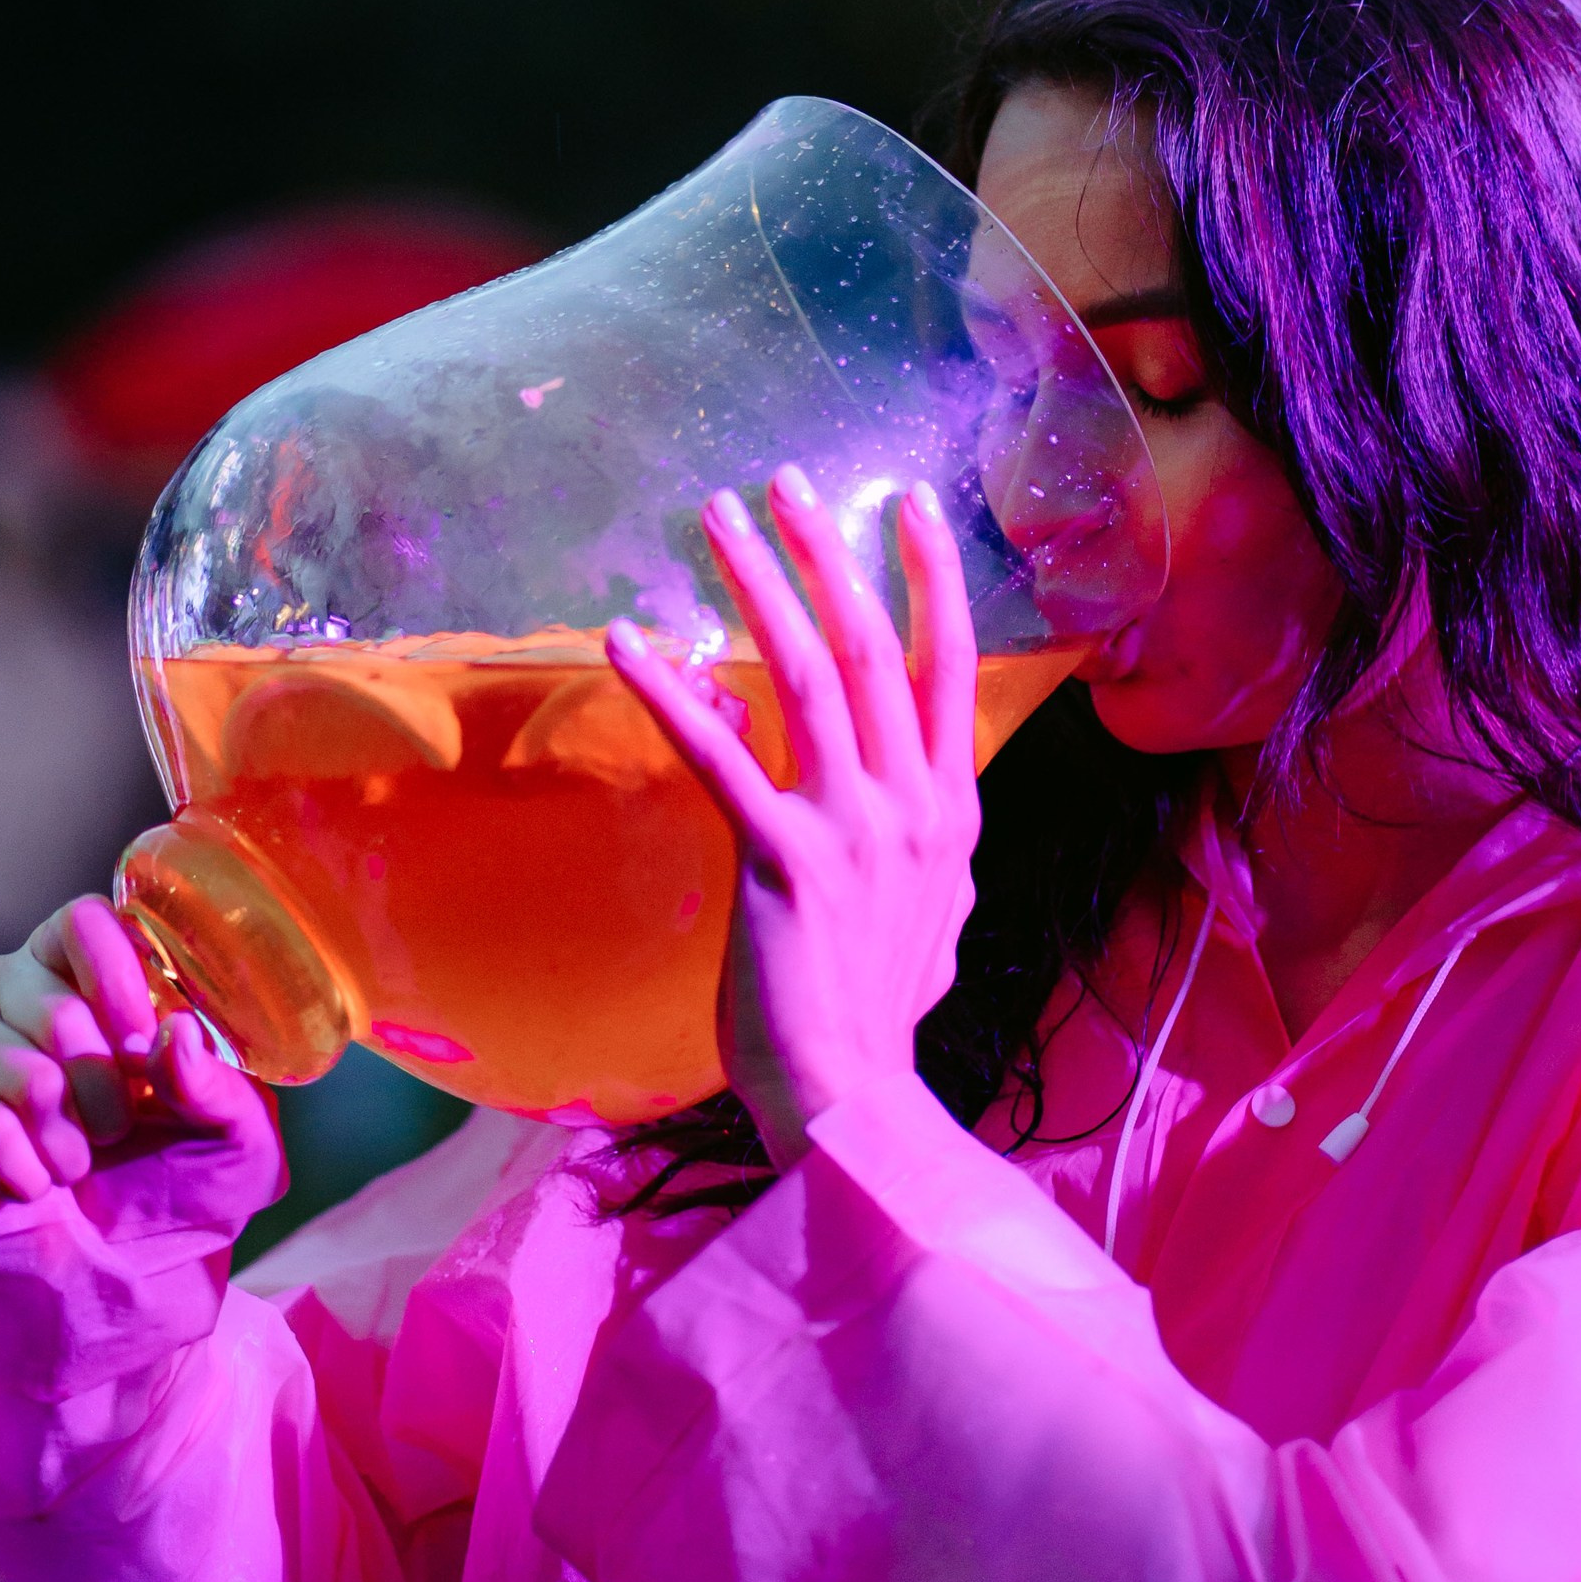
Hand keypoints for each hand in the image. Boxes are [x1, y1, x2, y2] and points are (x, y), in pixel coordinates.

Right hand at [0, 892, 274, 1208]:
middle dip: (100, 1096)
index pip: (84, 921)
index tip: (140, 1050)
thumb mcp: (231, 1136)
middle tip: (113, 1136)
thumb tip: (177, 1035)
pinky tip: (30, 1183)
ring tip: (74, 1165)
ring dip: (57, 1139)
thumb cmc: (180, 1172)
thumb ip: (210, 1085)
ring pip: (13, 1068)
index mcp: (94, 963)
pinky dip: (5, 1158)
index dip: (116, 982)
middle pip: (56, 1012)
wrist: (107, 1252)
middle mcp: (16, 977)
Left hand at [607, 466, 979, 1170]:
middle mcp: (913, 806)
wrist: (851, 1100)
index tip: (906, 505)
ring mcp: (853, 829)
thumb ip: (910, 839)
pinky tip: (628, 640)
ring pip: (808, 674)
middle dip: (827, 552)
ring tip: (715, 519)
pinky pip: (719, 753)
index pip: (951, 668)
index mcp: (952, 812)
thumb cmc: (877, 1016)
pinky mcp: (781, 861)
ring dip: (758, 586)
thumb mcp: (929, 915)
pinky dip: (674, 691)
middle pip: (874, 646)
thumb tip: (871, 781)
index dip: (929, 579)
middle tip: (785, 480)